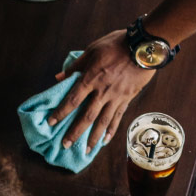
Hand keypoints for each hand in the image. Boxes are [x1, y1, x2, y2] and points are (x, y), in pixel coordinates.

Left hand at [47, 31, 153, 148]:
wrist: (144, 45)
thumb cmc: (116, 44)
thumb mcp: (92, 49)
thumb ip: (76, 66)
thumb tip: (59, 78)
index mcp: (92, 78)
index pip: (73, 99)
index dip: (61, 112)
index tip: (51, 123)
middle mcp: (103, 91)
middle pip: (86, 116)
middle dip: (75, 132)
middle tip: (65, 145)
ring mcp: (116, 97)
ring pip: (103, 121)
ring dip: (93, 138)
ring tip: (86, 151)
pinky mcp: (127, 98)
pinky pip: (118, 117)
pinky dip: (111, 130)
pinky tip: (105, 141)